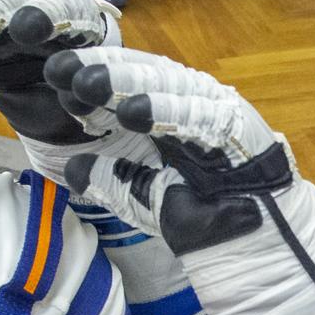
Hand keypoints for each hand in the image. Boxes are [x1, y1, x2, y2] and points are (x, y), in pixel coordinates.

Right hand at [0, 0, 160, 184]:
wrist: (74, 112)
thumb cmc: (97, 107)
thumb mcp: (107, 109)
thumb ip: (94, 101)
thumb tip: (75, 98)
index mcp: (86, 22)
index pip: (69, 10)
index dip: (48, 17)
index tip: (28, 31)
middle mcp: (47, 9)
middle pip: (16, 0)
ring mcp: (10, 19)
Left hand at [43, 47, 314, 314]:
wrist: (260, 248)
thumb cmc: (210, 222)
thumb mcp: (148, 202)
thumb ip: (114, 184)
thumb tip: (70, 171)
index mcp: (172, 117)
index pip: (127, 88)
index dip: (92, 81)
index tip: (54, 79)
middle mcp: (194, 107)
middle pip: (144, 78)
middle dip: (102, 71)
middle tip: (59, 67)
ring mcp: (219, 115)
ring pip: (169, 89)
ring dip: (127, 83)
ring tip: (88, 82)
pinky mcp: (241, 131)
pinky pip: (202, 118)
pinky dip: (169, 112)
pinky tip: (136, 110)